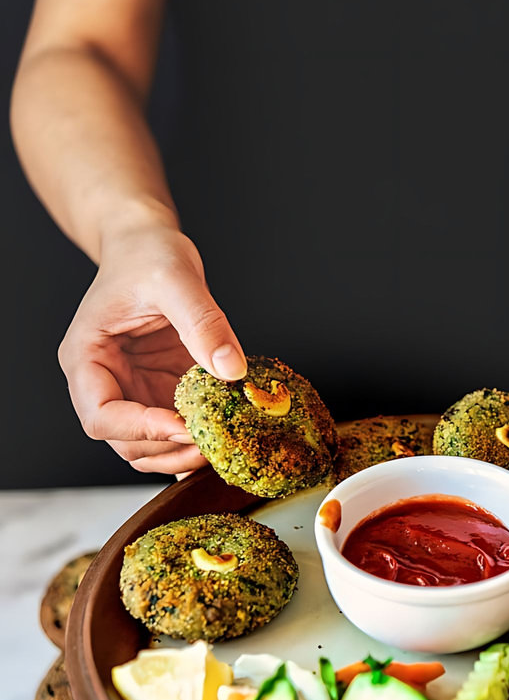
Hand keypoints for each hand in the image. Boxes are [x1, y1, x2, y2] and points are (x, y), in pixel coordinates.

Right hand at [58, 221, 246, 473]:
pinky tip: (223, 434)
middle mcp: (104, 382)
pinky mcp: (159, 393)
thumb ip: (203, 322)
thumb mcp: (176, 277)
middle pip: (124, 442)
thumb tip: (231, 370)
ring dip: (181, 454)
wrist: (149, 245)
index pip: (100, 415)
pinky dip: (194, 440)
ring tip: (220, 442)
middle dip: (167, 449)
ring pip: (149, 448)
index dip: (140, 429)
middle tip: (213, 441)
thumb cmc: (147, 253)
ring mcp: (132, 392)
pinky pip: (173, 432)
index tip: (184, 425)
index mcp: (86, 357)